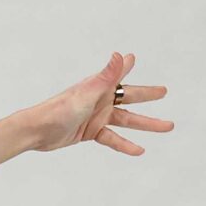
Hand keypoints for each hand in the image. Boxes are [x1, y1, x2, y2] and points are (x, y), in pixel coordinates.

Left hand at [17, 51, 173, 155]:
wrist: (38, 131)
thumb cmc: (59, 109)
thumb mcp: (88, 93)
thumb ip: (107, 76)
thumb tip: (121, 54)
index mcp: (99, 86)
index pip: (119, 74)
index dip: (127, 66)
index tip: (133, 58)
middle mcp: (99, 99)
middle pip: (129, 97)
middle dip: (147, 95)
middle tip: (164, 92)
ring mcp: (96, 116)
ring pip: (127, 120)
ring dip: (146, 124)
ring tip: (167, 127)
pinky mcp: (91, 132)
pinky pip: (113, 138)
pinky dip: (125, 144)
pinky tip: (139, 150)